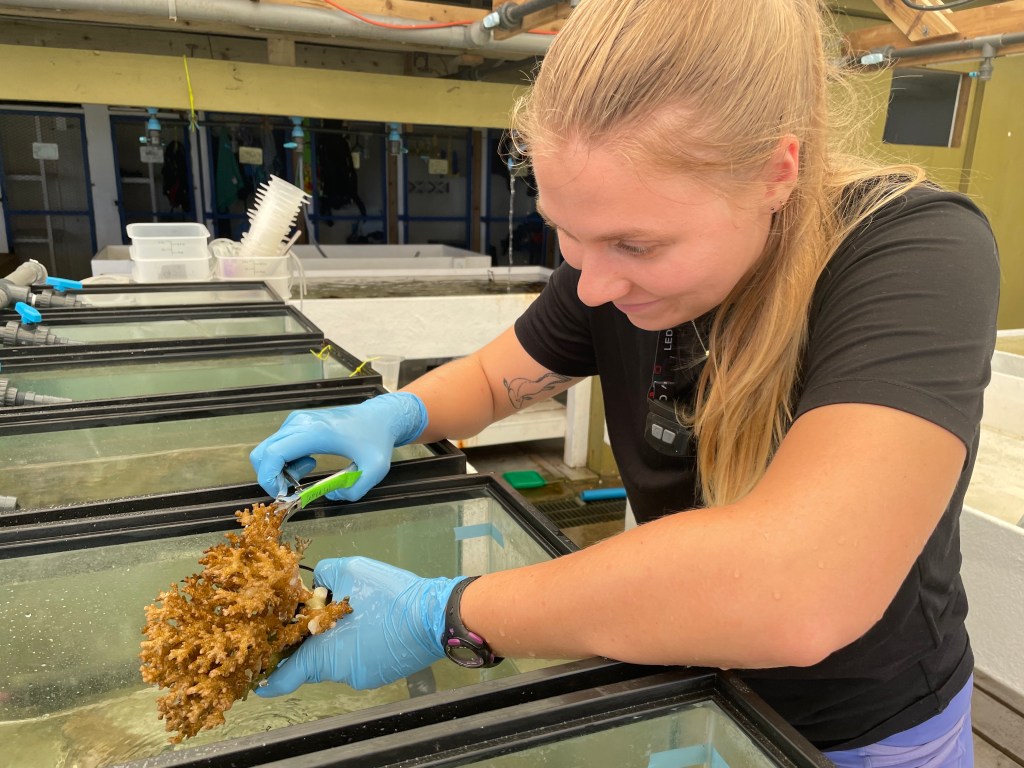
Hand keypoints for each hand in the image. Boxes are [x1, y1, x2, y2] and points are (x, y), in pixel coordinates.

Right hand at [249, 392, 427, 500]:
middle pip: (262, 452)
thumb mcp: (375, 469)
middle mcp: (299, 423)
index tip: (282, 495)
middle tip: (293, 487)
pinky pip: (279, 446)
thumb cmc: (377, 440)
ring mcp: (296, 421)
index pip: (273, 454)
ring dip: (282, 470)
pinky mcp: (297, 423)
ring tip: (309, 470)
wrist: (379, 417)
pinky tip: (309, 462)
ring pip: (269, 450)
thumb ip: (355, 490)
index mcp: (314, 432)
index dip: (268, 479)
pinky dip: (286, 461)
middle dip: (271, 477)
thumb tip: (331, 495)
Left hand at [255, 557, 462, 694]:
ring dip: (338, 641)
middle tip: (321, 616)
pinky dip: (358, 646)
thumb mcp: (350, 570)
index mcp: (323, 652)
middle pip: (313, 660)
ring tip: (357, 615)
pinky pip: (358, 661)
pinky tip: (374, 626)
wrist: (435, 617)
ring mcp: (361, 676)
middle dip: (312, 641)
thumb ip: (323, 575)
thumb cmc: (388, 595)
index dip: (270, 676)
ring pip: (337, 659)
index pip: (285, 675)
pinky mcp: (379, 675)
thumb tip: (316, 586)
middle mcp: (338, 672)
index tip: (260, 678)